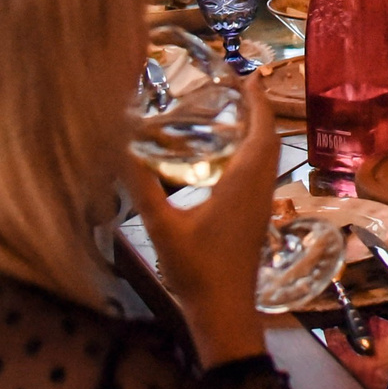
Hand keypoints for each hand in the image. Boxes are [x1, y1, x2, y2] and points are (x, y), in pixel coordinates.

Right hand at [123, 74, 281, 365]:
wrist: (225, 313)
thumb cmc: (197, 271)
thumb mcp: (162, 227)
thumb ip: (142, 188)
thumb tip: (120, 151)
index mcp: (243, 184)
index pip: (260, 131)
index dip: (258, 101)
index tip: (249, 75)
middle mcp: (259, 189)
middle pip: (267, 139)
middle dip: (257, 110)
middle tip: (237, 86)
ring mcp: (261, 205)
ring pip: (267, 158)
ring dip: (257, 132)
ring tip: (235, 112)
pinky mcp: (256, 218)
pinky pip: (261, 174)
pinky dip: (252, 154)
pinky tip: (229, 158)